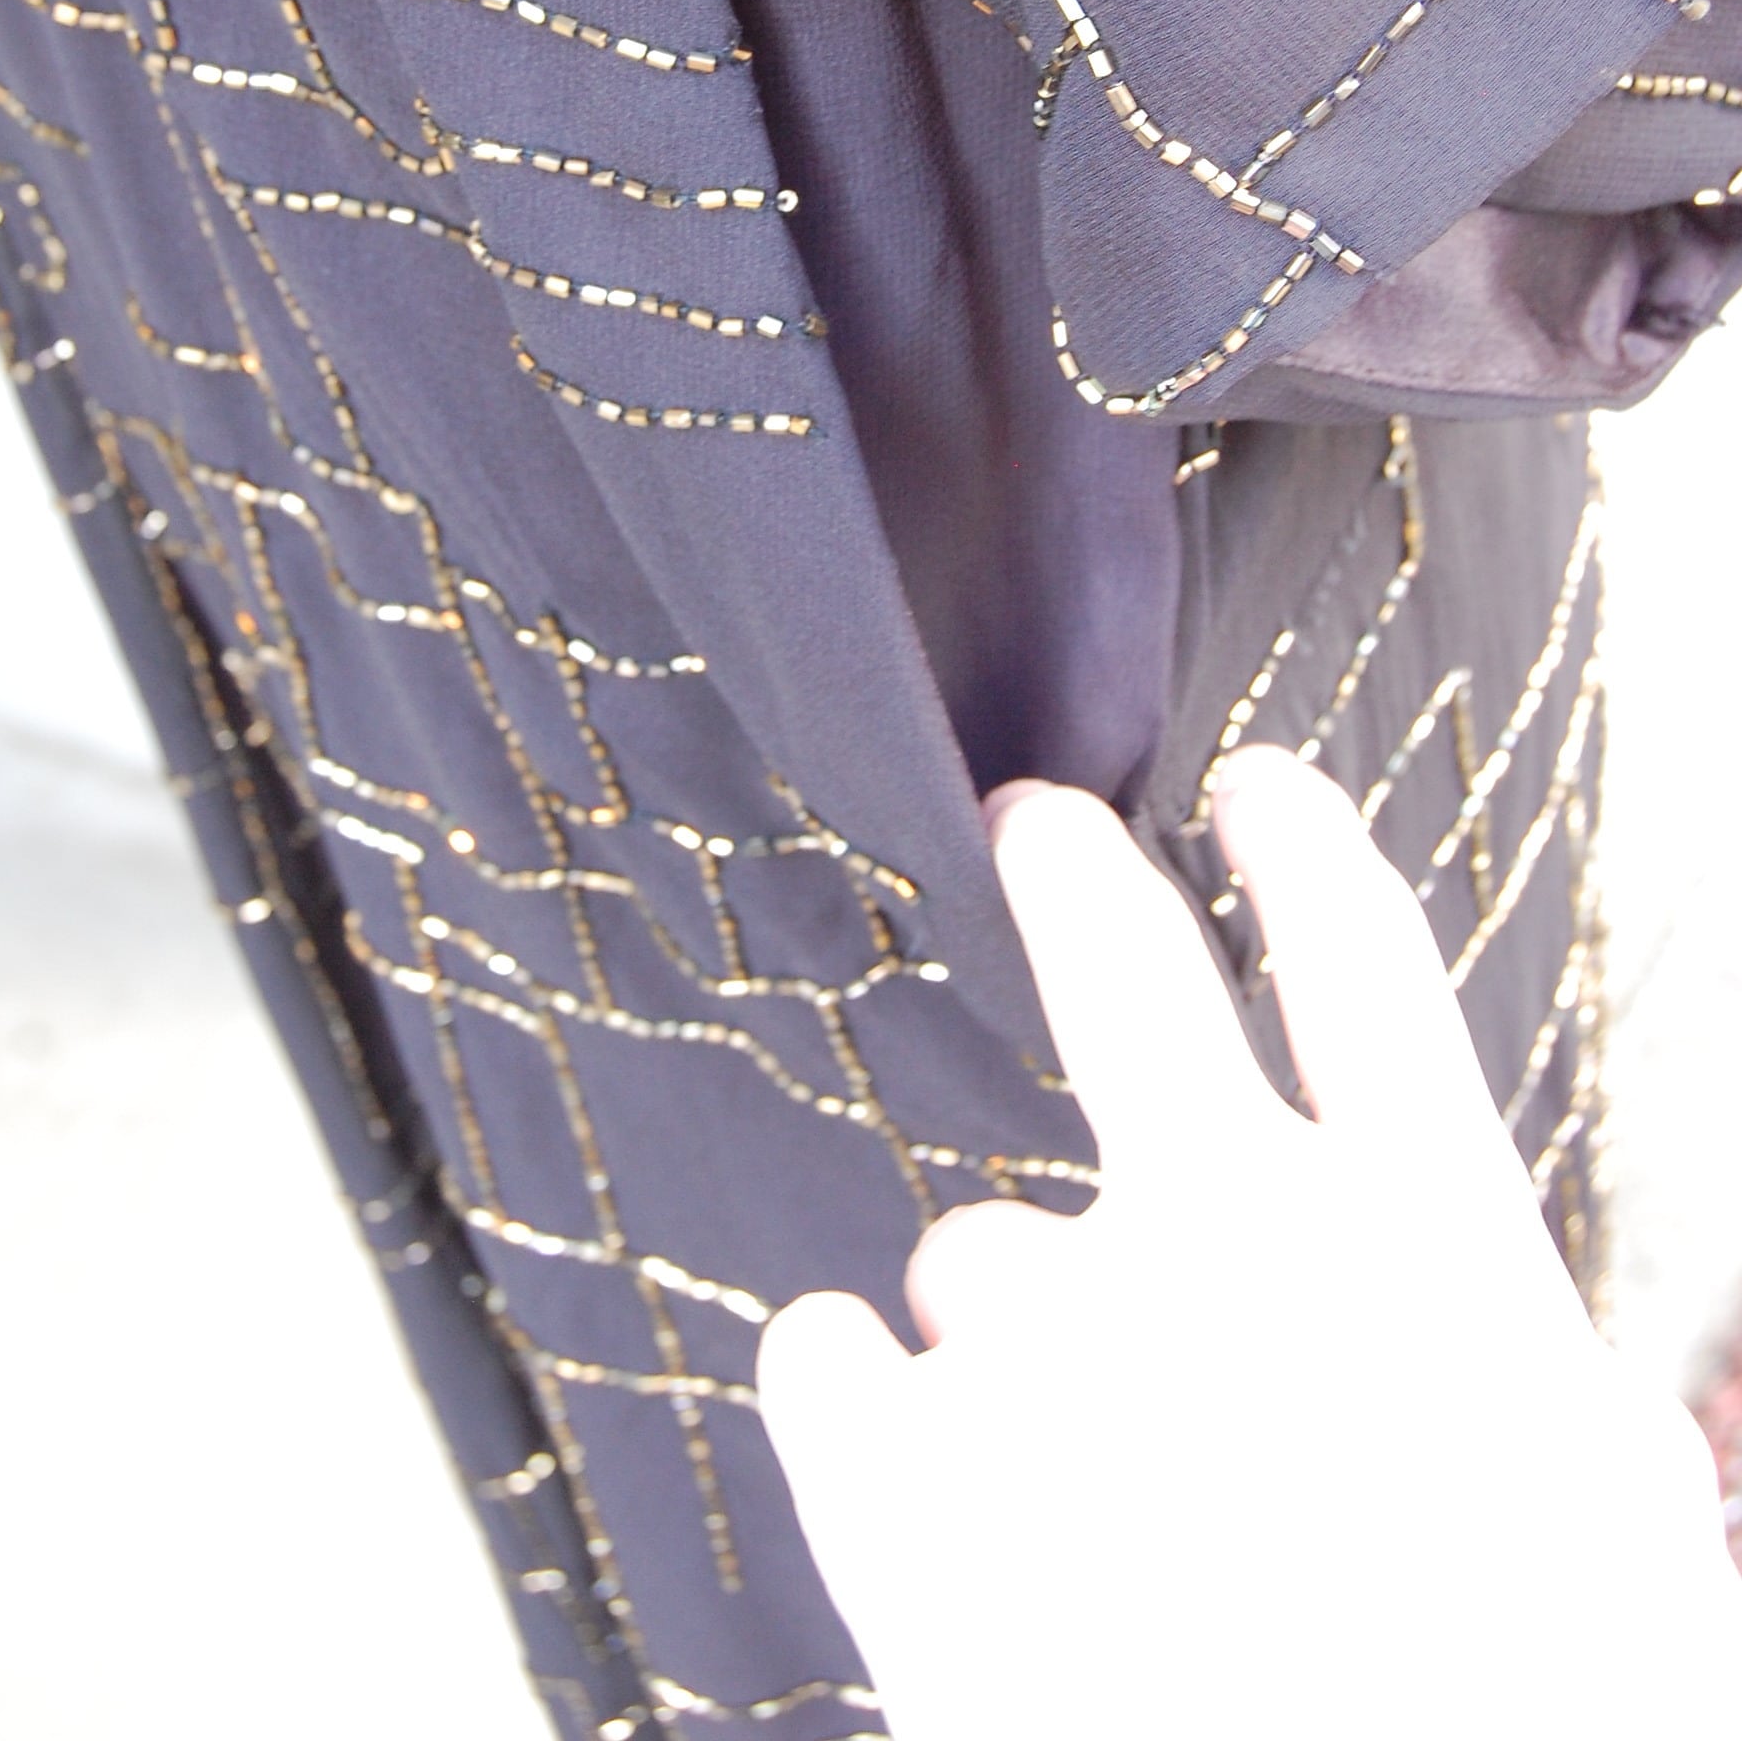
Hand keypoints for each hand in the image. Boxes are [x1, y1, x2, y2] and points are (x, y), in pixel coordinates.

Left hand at [757, 747, 1741, 1739]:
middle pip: (1127, 975)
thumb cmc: (1530, 1726)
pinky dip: (841, 1389)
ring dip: (1012, 1331)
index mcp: (1437, 1248)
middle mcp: (1238, 1236)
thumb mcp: (1615, 1537)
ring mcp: (1059, 1339)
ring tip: (1082, 1489)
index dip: (1304, 858)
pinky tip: (881, 1441)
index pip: (1366, 971)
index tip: (1253, 790)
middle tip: (1036, 825)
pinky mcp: (903, 1470)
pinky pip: (823, 1359)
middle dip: (1077, 879)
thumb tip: (1487, 1334)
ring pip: (979, 1248)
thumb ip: (1517, 1387)